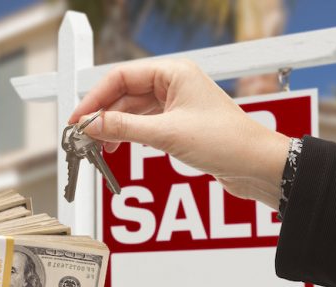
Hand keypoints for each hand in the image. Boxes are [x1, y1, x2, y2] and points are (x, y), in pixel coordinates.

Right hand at [68, 59, 289, 208]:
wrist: (256, 166)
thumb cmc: (226, 141)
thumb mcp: (166, 134)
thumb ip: (125, 128)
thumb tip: (93, 125)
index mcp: (174, 73)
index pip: (122, 77)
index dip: (96, 98)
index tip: (79, 118)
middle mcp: (174, 85)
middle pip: (124, 94)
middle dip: (102, 114)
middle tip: (83, 135)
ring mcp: (175, 105)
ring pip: (132, 111)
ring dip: (113, 128)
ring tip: (97, 146)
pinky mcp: (178, 125)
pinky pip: (143, 125)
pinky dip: (127, 136)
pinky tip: (116, 147)